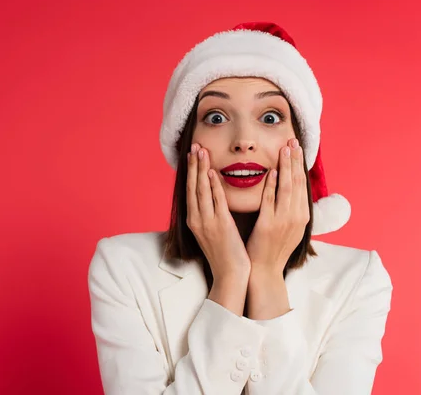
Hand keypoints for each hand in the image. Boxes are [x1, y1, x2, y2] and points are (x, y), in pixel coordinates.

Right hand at [186, 143, 250, 314]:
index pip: (190, 191)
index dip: (191, 172)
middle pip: (193, 187)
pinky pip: (216, 201)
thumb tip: (214, 197)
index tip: (192, 155)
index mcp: (194, 220)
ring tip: (200, 152)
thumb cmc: (225, 254)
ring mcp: (207, 222)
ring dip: (200, 170)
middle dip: (193, 165)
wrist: (230, 274)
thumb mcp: (213, 231)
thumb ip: (212, 213)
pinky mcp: (220, 225)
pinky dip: (213, 186)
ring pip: (201, 191)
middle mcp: (197, 219)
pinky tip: (212, 172)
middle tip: (194, 146)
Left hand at [246, 138, 309, 277]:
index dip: (300, 164)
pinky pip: (271, 202)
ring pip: (287, 188)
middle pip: (298, 182)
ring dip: (286, 166)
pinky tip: (272, 172)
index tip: (297, 147)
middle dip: (295, 159)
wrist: (265, 270)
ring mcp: (283, 221)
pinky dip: (272, 186)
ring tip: (284, 149)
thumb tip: (290, 189)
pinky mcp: (268, 225)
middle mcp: (296, 217)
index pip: (303, 184)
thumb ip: (290, 208)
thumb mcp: (289, 227)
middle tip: (293, 140)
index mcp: (302, 216)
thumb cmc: (273, 247)